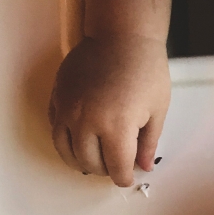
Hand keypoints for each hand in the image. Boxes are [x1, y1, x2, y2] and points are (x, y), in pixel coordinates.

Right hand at [49, 35, 170, 185]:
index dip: (123, 177)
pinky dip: (65, 141)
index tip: (128, 178)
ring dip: (80, 160)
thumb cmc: (146, 69)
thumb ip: (148, 142)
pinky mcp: (58, 97)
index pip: (116, 167)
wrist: (123, 36)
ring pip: (66, 150)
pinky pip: (55, 129)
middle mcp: (87, 121)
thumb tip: (143, 167)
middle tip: (115, 166)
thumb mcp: (158, 109)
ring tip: (94, 159)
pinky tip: (78, 139)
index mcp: (116, 126)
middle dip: (104, 170)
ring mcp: (68, 109)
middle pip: (89, 162)